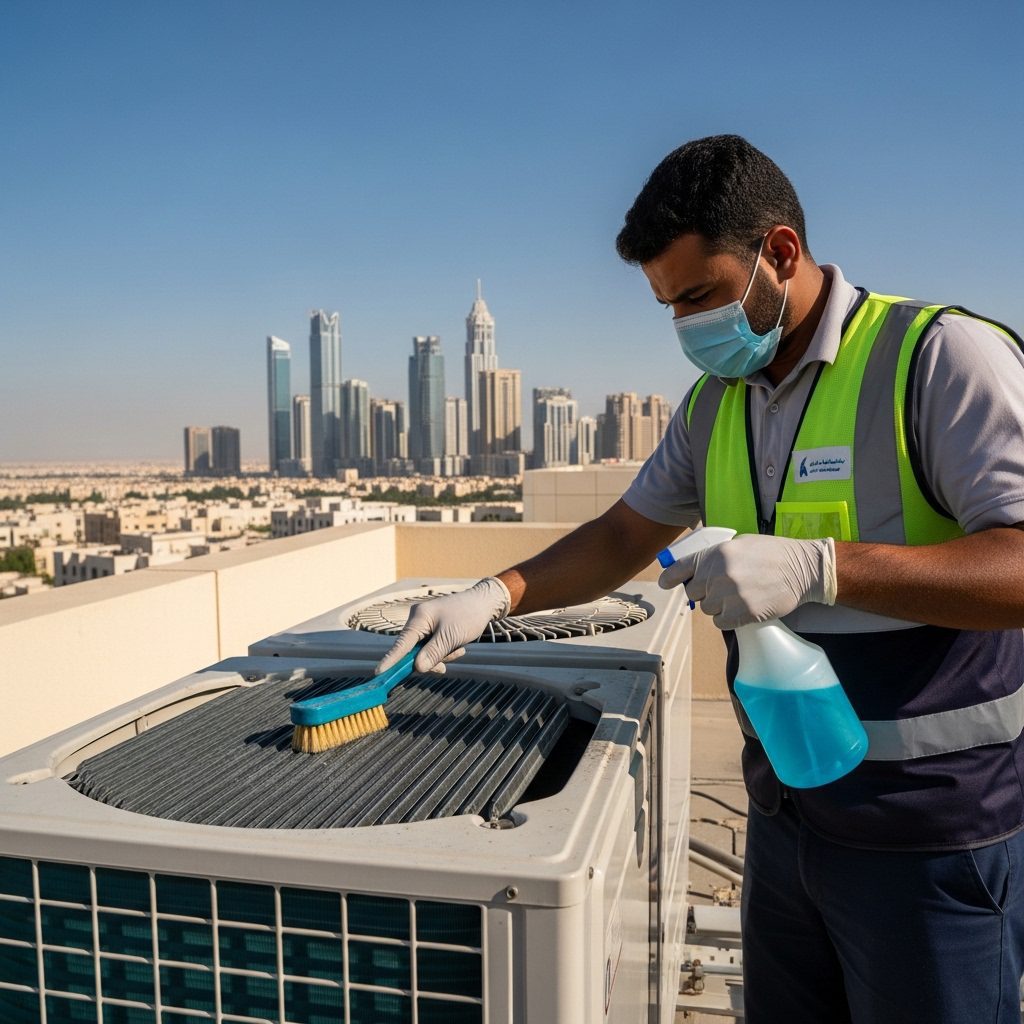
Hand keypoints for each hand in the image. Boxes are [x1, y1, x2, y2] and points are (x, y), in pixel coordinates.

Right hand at [375, 577, 512, 673]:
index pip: (401, 644)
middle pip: (413, 651)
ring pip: (425, 652)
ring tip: (458, 649)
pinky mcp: (433, 629)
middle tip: (444, 666)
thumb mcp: (451, 637)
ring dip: (441, 656)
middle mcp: (418, 620)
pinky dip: (444, 651)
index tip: (378, 673)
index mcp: (418, 618)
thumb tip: (417, 668)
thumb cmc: (468, 616)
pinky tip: (458, 647)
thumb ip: (433, 653)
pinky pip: (433, 647)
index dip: (390, 660)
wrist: (484, 603)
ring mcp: (425, 624)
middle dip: (431, 660)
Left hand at [658, 534, 836, 628]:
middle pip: (693, 593)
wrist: (802, 569)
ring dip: (718, 606)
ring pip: (707, 609)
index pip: (680, 568)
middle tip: (721, 588)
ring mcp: (731, 595)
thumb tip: (693, 571)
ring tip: (738, 596)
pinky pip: (720, 622)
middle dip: (703, 593)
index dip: (670, 578)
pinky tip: (741, 608)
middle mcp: (719, 574)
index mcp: (716, 554)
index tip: (664, 583)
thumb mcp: (739, 544)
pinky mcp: (743, 613)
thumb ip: (714, 557)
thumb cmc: (771, 554)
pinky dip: (727, 618)